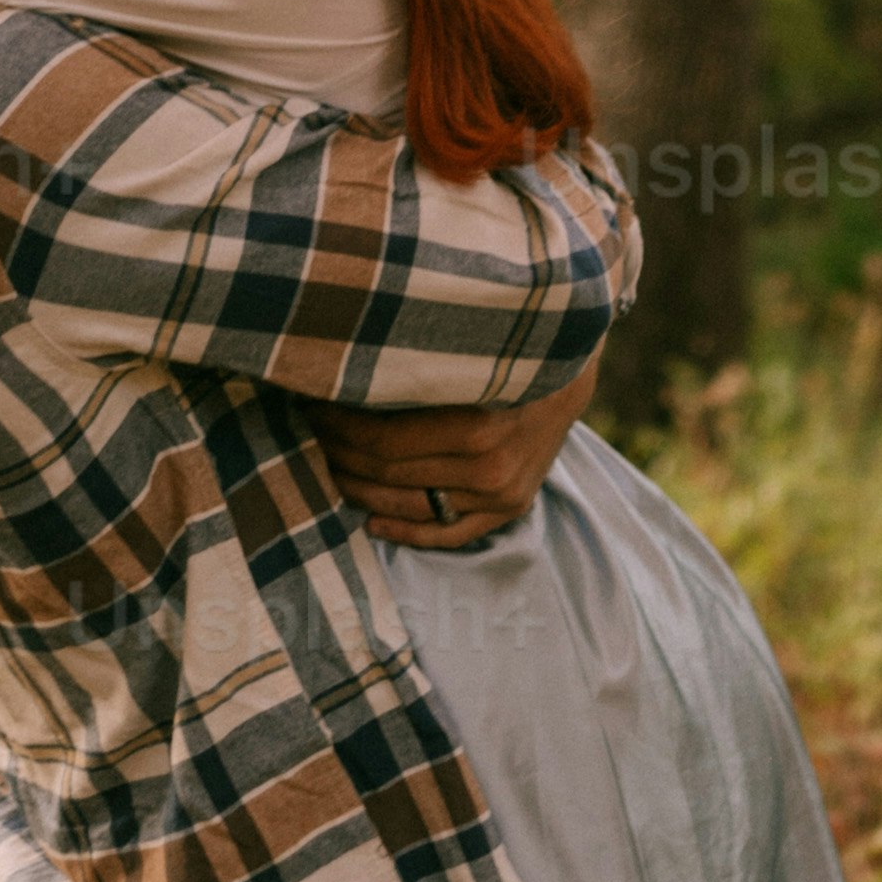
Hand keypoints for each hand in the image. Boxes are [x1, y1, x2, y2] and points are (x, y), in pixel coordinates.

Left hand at [322, 356, 598, 552]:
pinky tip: (371, 520)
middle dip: (339, 449)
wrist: (571, 370)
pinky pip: (448, 533)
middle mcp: (490, 468)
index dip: (337, 425)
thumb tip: (342, 366)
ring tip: (328, 464)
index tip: (311, 403)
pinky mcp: (510, 509)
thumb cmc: (508, 349)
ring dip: (359, 487)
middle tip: (311, 428)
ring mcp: (501, 495)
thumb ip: (414, 366)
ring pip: (409, 505)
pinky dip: (406, 531)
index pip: (382, 439)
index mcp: (477, 426)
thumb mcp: (466, 349)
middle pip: (389, 472)